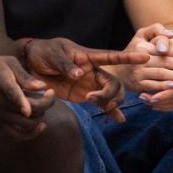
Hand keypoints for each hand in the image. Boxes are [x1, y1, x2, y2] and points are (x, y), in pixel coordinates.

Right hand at [0, 56, 55, 139]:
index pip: (12, 93)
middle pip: (27, 112)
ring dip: (40, 117)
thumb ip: (24, 75)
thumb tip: (42, 86)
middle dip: (45, 103)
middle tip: (49, 94)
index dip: (27, 99)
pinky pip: (17, 135)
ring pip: (25, 125)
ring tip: (43, 106)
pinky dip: (31, 134)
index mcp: (1, 82)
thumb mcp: (8, 62)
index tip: (48, 92)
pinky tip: (41, 125)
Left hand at [22, 37, 146, 120]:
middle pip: (114, 83)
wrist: (29, 65)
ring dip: (111, 103)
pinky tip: (118, 120)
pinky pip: (101, 104)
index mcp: (87, 57)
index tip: (144, 57)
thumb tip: (79, 74)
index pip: (111, 57)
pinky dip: (110, 112)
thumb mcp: (51, 54)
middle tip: (95, 100)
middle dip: (112, 94)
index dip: (127, 57)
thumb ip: (64, 64)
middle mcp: (92, 71)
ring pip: (112, 95)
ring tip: (101, 108)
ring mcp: (89, 84)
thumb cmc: (42, 52)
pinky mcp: (83, 95)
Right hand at [122, 24, 172, 111]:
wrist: (118, 70)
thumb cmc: (134, 50)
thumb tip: (172, 35)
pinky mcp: (138, 84)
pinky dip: (164, 86)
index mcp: (142, 47)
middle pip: (165, 62)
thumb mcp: (141, 35)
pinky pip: (153, 86)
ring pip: (161, 74)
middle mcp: (139, 59)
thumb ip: (156, 30)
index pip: (164, 50)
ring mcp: (138, 73)